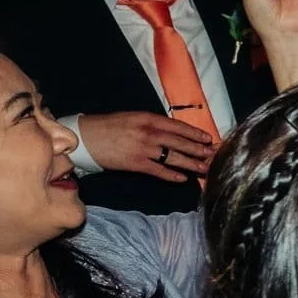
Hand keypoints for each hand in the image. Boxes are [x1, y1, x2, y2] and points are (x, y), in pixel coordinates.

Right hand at [80, 110, 216, 181]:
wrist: (84, 138)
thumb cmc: (107, 127)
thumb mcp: (132, 118)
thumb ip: (152, 123)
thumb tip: (172, 132)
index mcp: (147, 118)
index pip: (177, 126)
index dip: (194, 133)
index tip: (207, 138)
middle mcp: (148, 133)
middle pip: (179, 142)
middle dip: (198, 149)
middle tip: (212, 154)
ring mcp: (143, 149)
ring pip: (173, 157)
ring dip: (190, 163)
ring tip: (204, 168)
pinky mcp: (135, 164)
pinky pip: (158, 171)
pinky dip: (171, 175)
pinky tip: (182, 178)